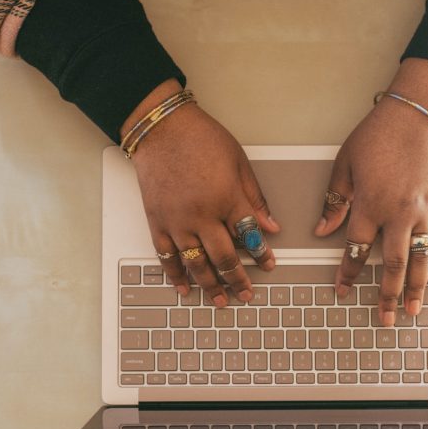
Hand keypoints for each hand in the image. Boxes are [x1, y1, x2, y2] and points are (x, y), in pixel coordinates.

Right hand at [123, 81, 279, 306]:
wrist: (161, 128)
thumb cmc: (200, 138)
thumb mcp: (239, 162)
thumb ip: (254, 198)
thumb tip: (270, 225)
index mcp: (227, 198)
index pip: (250, 236)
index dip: (262, 255)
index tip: (268, 265)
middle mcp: (202, 215)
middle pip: (224, 258)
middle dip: (238, 280)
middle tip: (246, 294)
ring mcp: (177, 221)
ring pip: (196, 263)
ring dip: (210, 285)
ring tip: (221, 300)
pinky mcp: (157, 221)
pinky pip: (166, 256)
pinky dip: (176, 274)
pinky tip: (184, 286)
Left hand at [314, 59, 427, 325]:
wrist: (418, 115)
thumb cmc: (378, 135)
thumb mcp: (345, 164)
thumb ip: (335, 200)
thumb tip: (322, 230)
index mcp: (370, 204)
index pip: (356, 249)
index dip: (348, 273)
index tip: (343, 291)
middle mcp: (399, 214)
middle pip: (392, 265)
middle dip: (387, 295)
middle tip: (384, 318)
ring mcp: (424, 212)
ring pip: (420, 260)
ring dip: (415, 289)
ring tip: (411, 311)